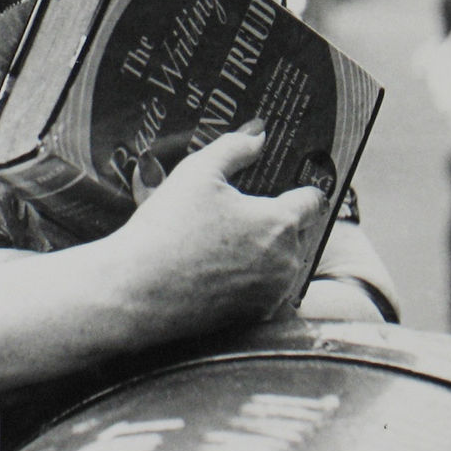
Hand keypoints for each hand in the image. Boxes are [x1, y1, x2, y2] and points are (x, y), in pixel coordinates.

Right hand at [100, 127, 328, 337]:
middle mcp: (286, 261)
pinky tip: (217, 270)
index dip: (300, 189)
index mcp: (280, 222)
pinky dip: (248, 281)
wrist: (137, 290)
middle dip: (277, 222)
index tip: (289, 186)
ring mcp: (271, 294)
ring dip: (264, 253)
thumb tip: (259, 132)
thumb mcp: (198, 171)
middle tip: (242, 213)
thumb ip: (235, 147)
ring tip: (225, 241)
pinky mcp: (252, 318)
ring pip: (280, 264)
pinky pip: (262, 291)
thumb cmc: (168, 227)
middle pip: (296, 234)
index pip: (313, 200)